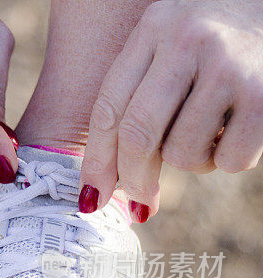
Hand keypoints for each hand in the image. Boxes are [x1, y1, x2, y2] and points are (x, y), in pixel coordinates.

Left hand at [80, 0, 262, 221]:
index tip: (91, 196)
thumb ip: (141, 93)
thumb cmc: (224, 34)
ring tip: (210, 132)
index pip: (108, 107)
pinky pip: (229, 160)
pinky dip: (230, 159)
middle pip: (138, 135)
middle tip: (140, 199)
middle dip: (133, 179)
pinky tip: (238, 129)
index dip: (96, 161)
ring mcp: (228, 66)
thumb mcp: (173, 41)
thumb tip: (107, 182)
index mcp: (154, 27)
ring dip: (192, 161)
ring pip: (182, 153)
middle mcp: (187, 41)